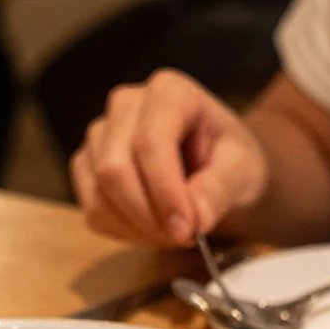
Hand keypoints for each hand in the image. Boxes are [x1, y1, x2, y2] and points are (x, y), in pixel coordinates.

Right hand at [70, 71, 269, 246]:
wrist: (212, 162)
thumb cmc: (227, 157)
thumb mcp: (243, 169)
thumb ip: (221, 187)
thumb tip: (196, 217)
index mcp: (169, 92)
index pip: (151, 141)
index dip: (165, 191)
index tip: (187, 229)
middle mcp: (126, 104)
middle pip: (114, 167)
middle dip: (147, 215)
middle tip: (182, 237)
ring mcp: (100, 133)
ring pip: (99, 192)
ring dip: (136, 226)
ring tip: (172, 232)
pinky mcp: (86, 164)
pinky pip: (92, 209)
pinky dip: (122, 231)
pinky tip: (151, 228)